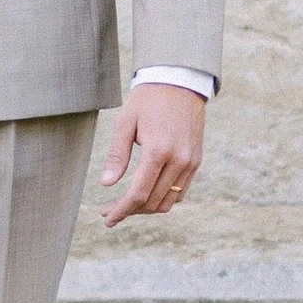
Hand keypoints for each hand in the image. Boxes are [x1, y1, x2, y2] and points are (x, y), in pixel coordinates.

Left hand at [100, 83, 204, 226]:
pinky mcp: (196, 161)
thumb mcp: (125, 123)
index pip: (138, 193)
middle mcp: (179, 160)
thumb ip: (117, 156)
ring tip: (125, 204)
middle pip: (153, 202)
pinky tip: (146, 194)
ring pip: (168, 201)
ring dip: (146, 208)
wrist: (180, 83)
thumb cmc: (148, 100)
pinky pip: (180, 191)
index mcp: (158, 151)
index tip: (107, 219)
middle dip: (129, 211)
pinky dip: (163, 198)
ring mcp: (190, 162)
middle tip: (108, 210)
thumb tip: (106, 184)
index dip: (121, 210)